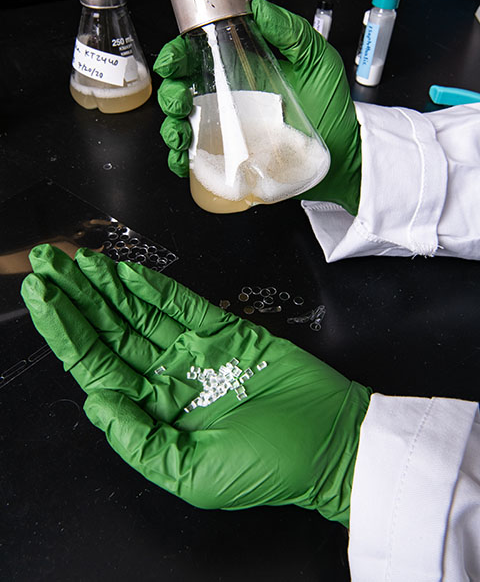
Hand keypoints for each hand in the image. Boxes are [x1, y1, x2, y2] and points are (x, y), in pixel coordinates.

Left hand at [21, 244, 369, 524]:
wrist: (330, 442)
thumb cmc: (269, 468)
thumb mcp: (193, 475)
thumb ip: (139, 440)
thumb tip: (96, 401)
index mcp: (155, 413)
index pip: (97, 366)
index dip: (67, 331)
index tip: (42, 299)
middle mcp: (168, 378)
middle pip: (111, 331)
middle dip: (78, 298)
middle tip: (48, 265)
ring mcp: (194, 352)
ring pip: (139, 312)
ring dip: (108, 286)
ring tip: (78, 260)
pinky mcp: (224, 331)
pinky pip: (181, 303)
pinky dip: (154, 287)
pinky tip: (128, 272)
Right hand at [155, 0, 360, 214]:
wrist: (343, 153)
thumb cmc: (330, 107)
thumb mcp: (316, 60)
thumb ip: (290, 32)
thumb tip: (259, 8)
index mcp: (242, 71)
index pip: (199, 57)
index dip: (178, 55)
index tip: (174, 60)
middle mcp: (230, 100)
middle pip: (183, 91)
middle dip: (170, 94)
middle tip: (180, 100)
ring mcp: (228, 132)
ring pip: (183, 126)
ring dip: (171, 128)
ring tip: (182, 133)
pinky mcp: (231, 161)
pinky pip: (197, 162)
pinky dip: (181, 162)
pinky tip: (184, 162)